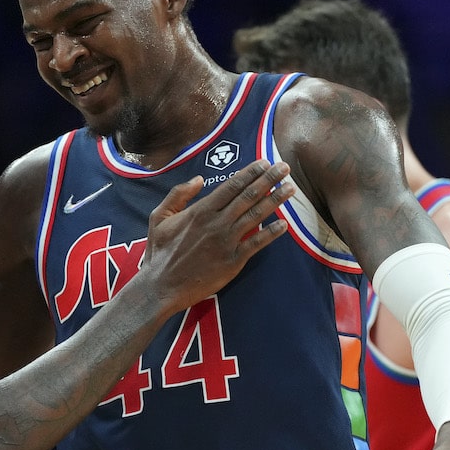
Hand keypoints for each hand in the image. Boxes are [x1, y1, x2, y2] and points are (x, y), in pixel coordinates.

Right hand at [144, 159, 292, 310]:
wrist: (162, 286)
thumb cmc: (160, 252)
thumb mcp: (159, 217)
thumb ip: (178, 195)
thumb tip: (198, 179)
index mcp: (200, 211)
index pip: (231, 186)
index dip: (250, 172)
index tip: (265, 162)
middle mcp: (217, 223)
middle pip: (248, 196)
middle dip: (269, 180)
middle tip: (285, 168)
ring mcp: (226, 242)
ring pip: (256, 216)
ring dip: (275, 200)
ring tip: (290, 188)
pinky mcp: (233, 261)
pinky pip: (256, 244)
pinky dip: (271, 233)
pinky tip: (283, 224)